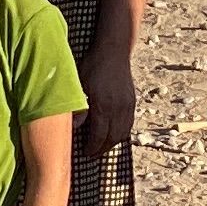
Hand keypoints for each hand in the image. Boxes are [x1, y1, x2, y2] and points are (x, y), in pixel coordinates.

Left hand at [80, 43, 138, 160]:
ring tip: (101, 146)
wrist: (114, 51)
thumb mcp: (80, 84)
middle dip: (102, 149)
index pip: (99, 136)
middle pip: (112, 138)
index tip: (84, 153)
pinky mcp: (132, 101)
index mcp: (103, 106)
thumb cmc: (93, 65)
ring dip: (112, 143)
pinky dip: (121, 133)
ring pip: (122, 133)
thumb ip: (78, 108)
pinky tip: (113, 133)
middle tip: (91, 154)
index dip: (92, 148)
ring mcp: (127, 105)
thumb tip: (75, 127)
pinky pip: (128, 124)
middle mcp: (118, 109)